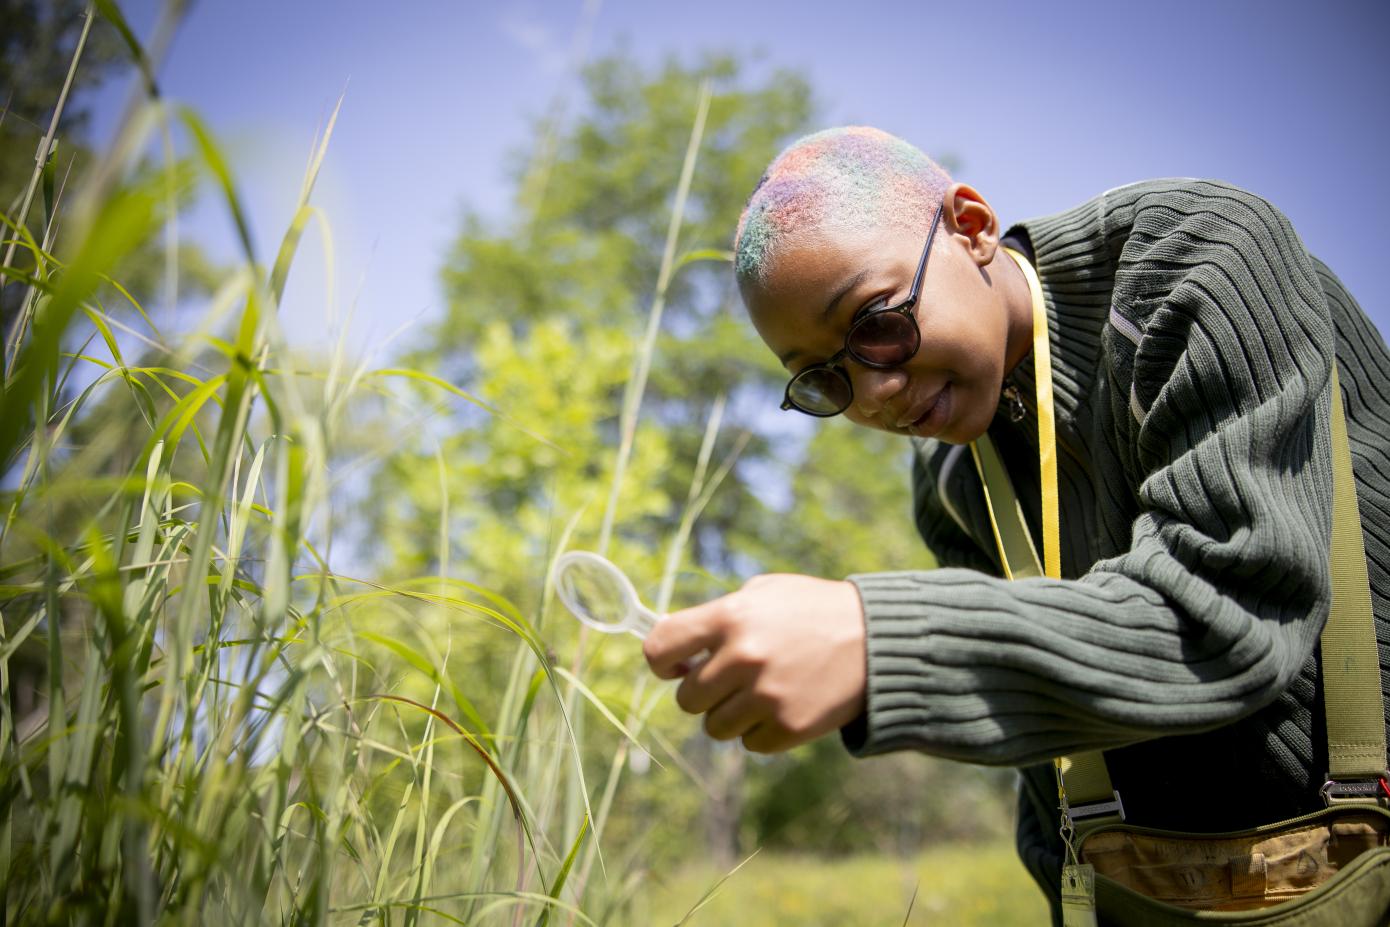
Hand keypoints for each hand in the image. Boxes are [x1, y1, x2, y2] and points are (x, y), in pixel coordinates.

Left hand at [642, 574, 866, 753]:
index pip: (660, 648)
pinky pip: (749, 743)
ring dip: (732, 714)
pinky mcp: (788, 727)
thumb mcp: (763, 592)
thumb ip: (717, 616)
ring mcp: (766, 696)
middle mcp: (743, 657)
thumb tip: (675, 647)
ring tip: (763, 692)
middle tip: (734, 679)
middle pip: (686, 698)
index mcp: (730, 617)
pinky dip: (762, 730)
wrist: (877, 640)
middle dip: (706, 691)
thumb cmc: (813, 610)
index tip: (676, 666)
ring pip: (715, 726)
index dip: (662, 662)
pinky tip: (786, 705)